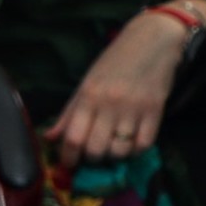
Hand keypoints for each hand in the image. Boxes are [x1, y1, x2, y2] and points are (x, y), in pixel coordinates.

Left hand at [44, 12, 191, 166]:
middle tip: (91, 155)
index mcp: (88, 96)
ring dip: (113, 156)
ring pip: (119, 151)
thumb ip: (69, 113)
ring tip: (111, 148)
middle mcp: (109, 104)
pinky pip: (143, 145)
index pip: (73, 137)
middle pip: (95, 149)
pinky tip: (130, 144)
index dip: (68, 157)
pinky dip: (134, 151)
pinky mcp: (156, 112)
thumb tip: (49, 138)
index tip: (68, 163)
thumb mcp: (86, 83)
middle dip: (91, 159)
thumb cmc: (114, 62)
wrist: (152, 41)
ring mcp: (134, 109)